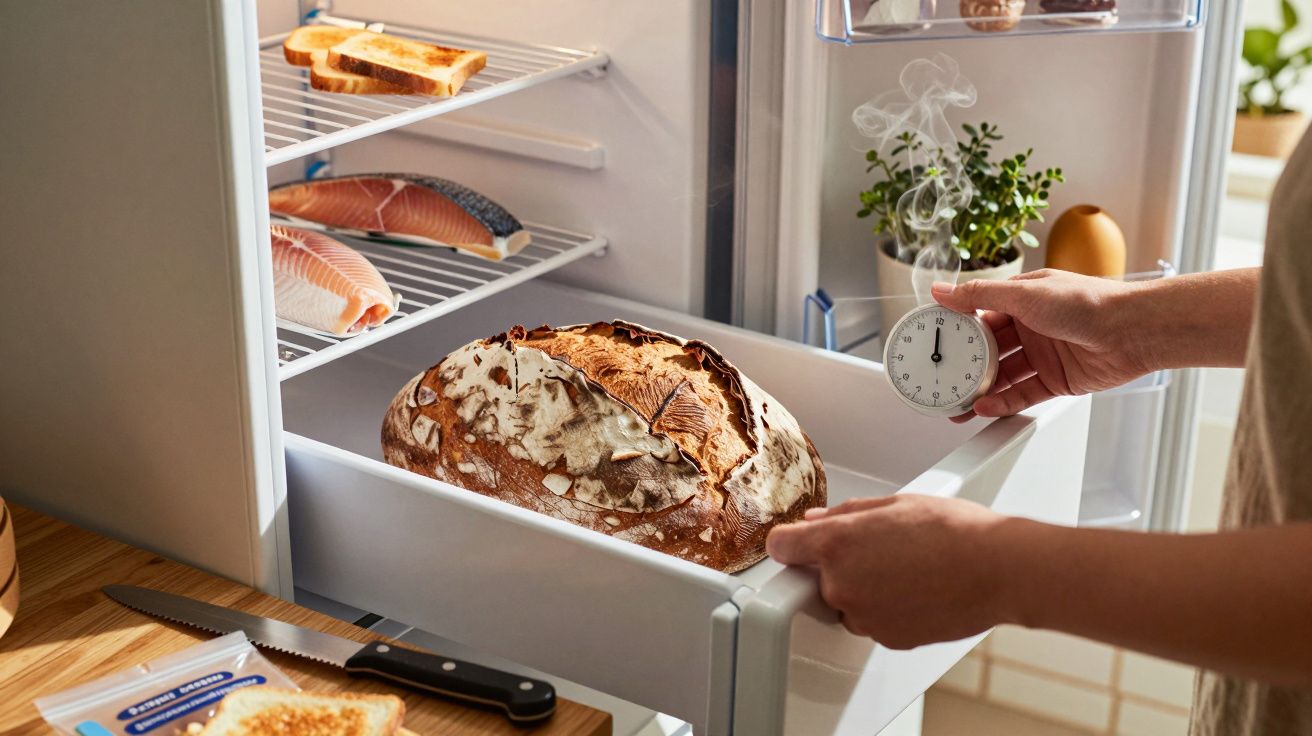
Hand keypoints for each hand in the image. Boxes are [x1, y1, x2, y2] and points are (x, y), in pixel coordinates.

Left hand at [766, 494, 1018, 648]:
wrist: (998, 569)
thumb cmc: (954, 531)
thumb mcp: (895, 504)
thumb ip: (846, 513)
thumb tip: (816, 520)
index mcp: (836, 543)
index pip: (781, 546)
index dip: (791, 541)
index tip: (798, 542)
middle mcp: (841, 583)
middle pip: (817, 576)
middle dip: (839, 564)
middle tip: (879, 549)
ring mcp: (862, 615)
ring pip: (846, 601)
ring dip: (863, 589)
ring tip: (906, 569)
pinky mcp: (886, 638)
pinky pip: (872, 621)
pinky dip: (886, 609)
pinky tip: (916, 589)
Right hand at [931, 269, 1151, 421]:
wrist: (1132, 330)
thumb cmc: (1087, 302)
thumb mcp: (1024, 294)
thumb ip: (979, 296)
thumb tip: (942, 290)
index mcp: (1022, 301)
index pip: (981, 316)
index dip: (958, 330)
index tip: (936, 342)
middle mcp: (1032, 327)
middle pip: (990, 351)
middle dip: (966, 367)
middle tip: (943, 380)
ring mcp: (1045, 355)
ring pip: (1004, 377)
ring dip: (982, 390)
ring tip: (959, 404)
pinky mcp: (1058, 380)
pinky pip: (1024, 394)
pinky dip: (1004, 403)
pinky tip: (986, 408)